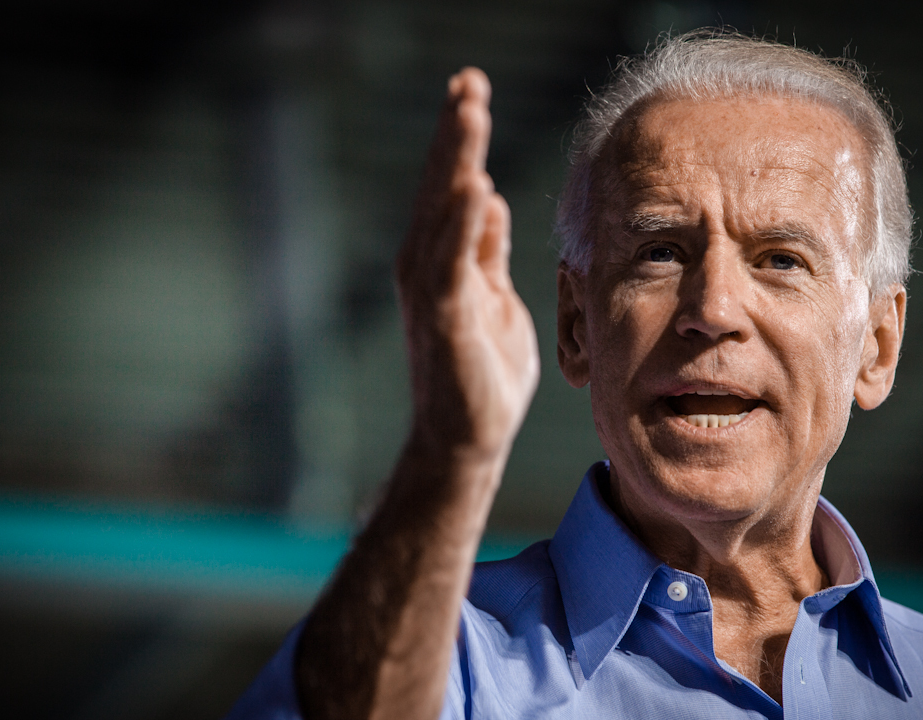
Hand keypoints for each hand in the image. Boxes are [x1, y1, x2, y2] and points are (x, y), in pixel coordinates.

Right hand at [397, 68, 539, 463]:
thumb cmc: (482, 371)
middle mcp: (428, 265)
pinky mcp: (444, 319)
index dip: (461, 138)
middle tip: (468, 80)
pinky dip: (461, 226)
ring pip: (442, 212)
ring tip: (469, 110)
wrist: (466, 435)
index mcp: (443, 257)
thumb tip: (491, 200)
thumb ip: (487, 251)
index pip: (452, 186)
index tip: (472, 89)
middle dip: (456, 132)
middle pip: (441, 186)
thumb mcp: (494, 297)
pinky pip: (452, 264)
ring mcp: (432, 290)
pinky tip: (476, 188)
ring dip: (456, 160)